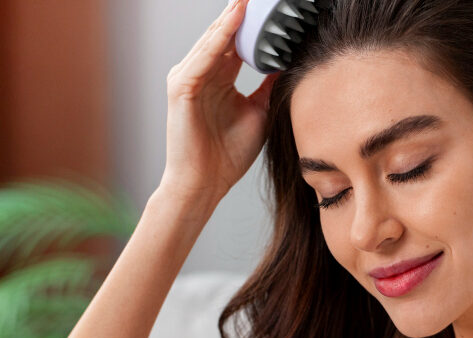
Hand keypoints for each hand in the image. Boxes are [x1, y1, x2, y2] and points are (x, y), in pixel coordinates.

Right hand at [160, 0, 279, 203]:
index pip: (237, 39)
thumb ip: (270, 85)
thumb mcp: (260, 111)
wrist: (205, 185)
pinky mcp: (182, 88)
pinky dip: (220, 35)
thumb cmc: (228, 155)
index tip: (275, 5)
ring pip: (214, 37)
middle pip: (224, 32)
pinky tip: (236, 17)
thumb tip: (290, 62)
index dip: (255, 21)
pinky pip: (204, 55)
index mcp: (218, 78)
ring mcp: (188, 78)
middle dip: (243, 10)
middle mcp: (202, 73)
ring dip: (234, 15)